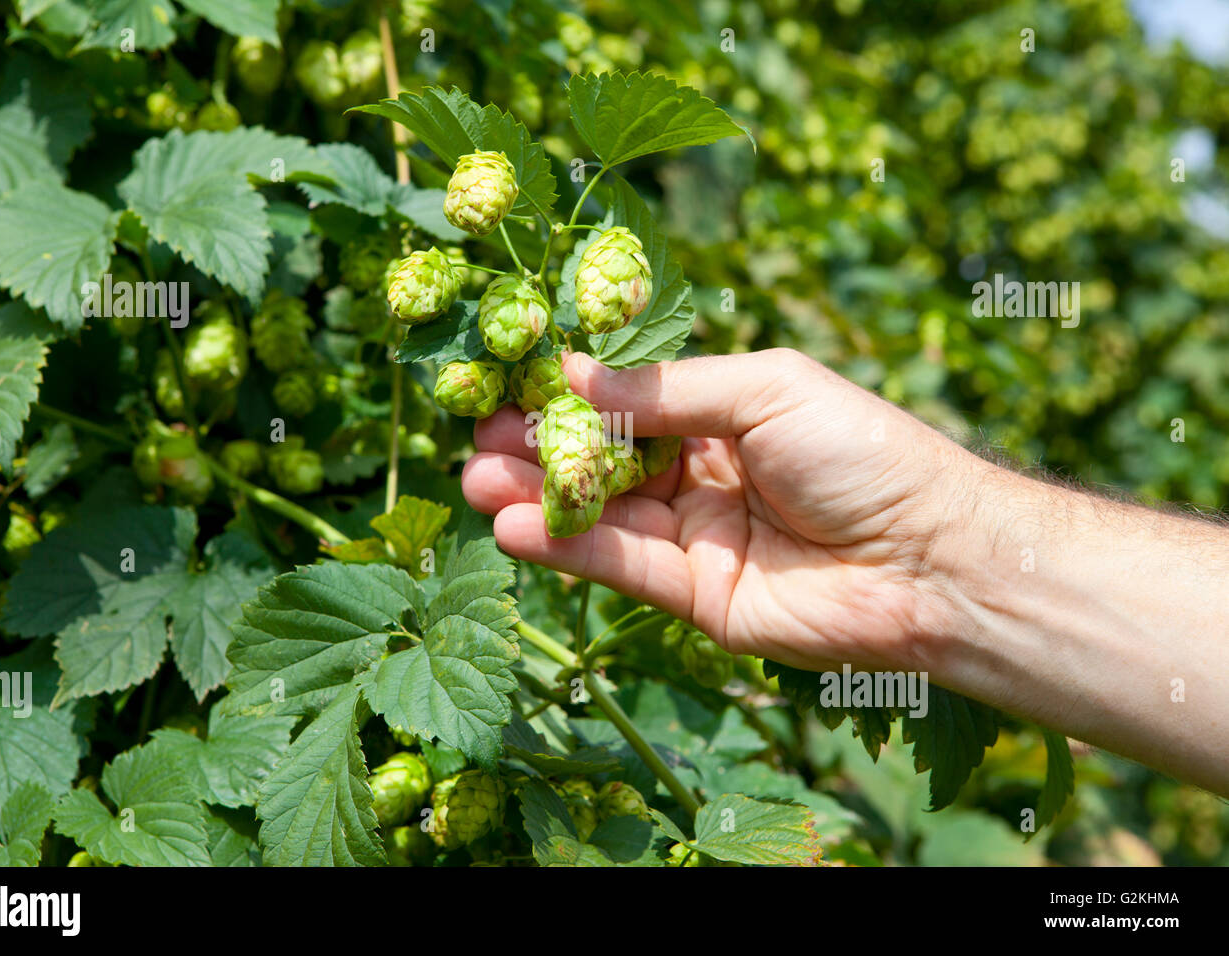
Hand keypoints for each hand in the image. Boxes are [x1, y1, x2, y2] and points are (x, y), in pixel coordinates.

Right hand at [461, 349, 974, 673]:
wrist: (930, 561)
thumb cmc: (863, 452)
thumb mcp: (765, 390)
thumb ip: (668, 389)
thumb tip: (574, 370)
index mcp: (726, 415)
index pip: (630, 400)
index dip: (572, 392)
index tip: (512, 378)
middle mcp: (704, 474)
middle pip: (605, 458)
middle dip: (540, 446)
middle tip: (476, 435)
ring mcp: (697, 538)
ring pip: (602, 514)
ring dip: (536, 498)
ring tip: (474, 481)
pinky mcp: (695, 598)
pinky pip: (620, 566)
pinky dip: (566, 547)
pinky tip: (512, 527)